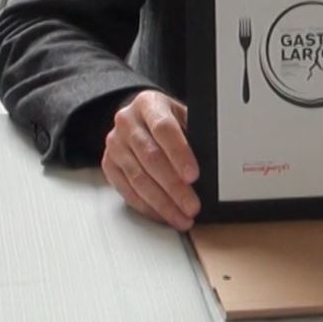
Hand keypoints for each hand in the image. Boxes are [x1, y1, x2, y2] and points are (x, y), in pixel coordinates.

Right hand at [102, 90, 200, 230]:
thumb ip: (193, 135)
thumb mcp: (182, 117)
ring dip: (162, 203)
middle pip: (150, 157)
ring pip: (138, 178)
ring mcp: (115, 144)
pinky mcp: (109, 164)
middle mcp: (127, 122)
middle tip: (191, 206)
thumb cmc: (166, 120)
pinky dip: (147, 207)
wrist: (138, 119)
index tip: (194, 175)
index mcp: (148, 104)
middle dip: (174, 187)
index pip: (164, 129)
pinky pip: (127, 190)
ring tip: (182, 217)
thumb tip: (213, 164)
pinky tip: (163, 215)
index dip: (179, 154)